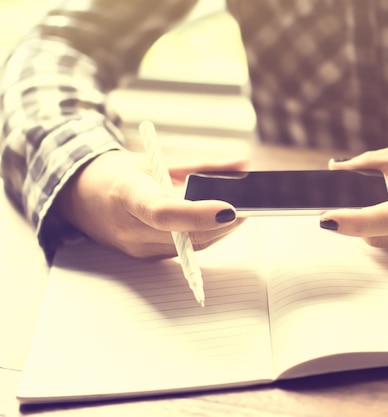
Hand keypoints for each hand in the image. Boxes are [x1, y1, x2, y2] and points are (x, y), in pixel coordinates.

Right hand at [53, 150, 247, 257]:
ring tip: (244, 211)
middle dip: (223, 223)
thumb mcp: (156, 161)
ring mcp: (136, 248)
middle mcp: (129, 228)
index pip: (163, 212)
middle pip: (185, 235)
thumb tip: (243, 165)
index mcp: (126, 195)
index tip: (230, 208)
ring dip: (220, 231)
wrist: (78, 196)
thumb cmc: (117, 174)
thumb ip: (202, 165)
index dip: (198, 214)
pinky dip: (206, 236)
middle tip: (251, 207)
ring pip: (190, 247)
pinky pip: (184, 250)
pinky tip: (222, 221)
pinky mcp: (145, 257)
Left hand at [322, 133, 387, 248]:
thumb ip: (371, 163)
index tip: (326, 218)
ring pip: (385, 242)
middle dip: (354, 219)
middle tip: (335, 200)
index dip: (354, 221)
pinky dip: (385, 228)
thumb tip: (335, 170)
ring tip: (371, 199)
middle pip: (377, 234)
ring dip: (369, 225)